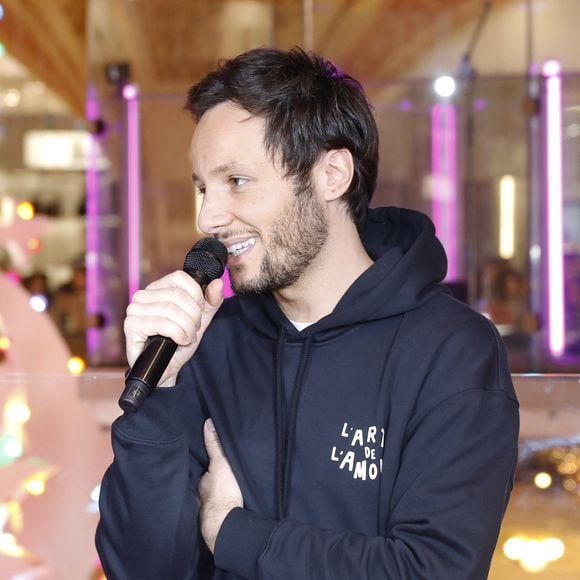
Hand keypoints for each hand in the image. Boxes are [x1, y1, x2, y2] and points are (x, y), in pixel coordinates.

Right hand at [124, 272, 222, 385]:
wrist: (167, 368)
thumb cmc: (180, 341)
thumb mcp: (201, 319)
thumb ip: (211, 300)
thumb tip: (217, 283)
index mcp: (158, 288)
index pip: (180, 277)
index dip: (196, 296)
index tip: (199, 312)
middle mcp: (143, 295)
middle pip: (178, 295)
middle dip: (193, 316)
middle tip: (193, 329)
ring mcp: (134, 309)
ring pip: (171, 310)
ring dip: (186, 327)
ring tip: (187, 337)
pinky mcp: (131, 325)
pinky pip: (162, 324)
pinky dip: (178, 334)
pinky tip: (179, 341)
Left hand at [198, 419, 242, 552]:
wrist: (225, 524)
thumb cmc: (222, 492)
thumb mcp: (221, 463)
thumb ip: (215, 445)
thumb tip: (208, 422)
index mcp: (202, 482)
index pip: (204, 470)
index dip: (209, 466)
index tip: (213, 462)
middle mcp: (202, 495)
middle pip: (208, 484)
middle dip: (213, 480)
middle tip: (222, 475)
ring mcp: (207, 509)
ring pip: (212, 498)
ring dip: (218, 494)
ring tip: (226, 490)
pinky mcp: (216, 521)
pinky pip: (218, 510)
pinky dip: (221, 506)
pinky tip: (227, 507)